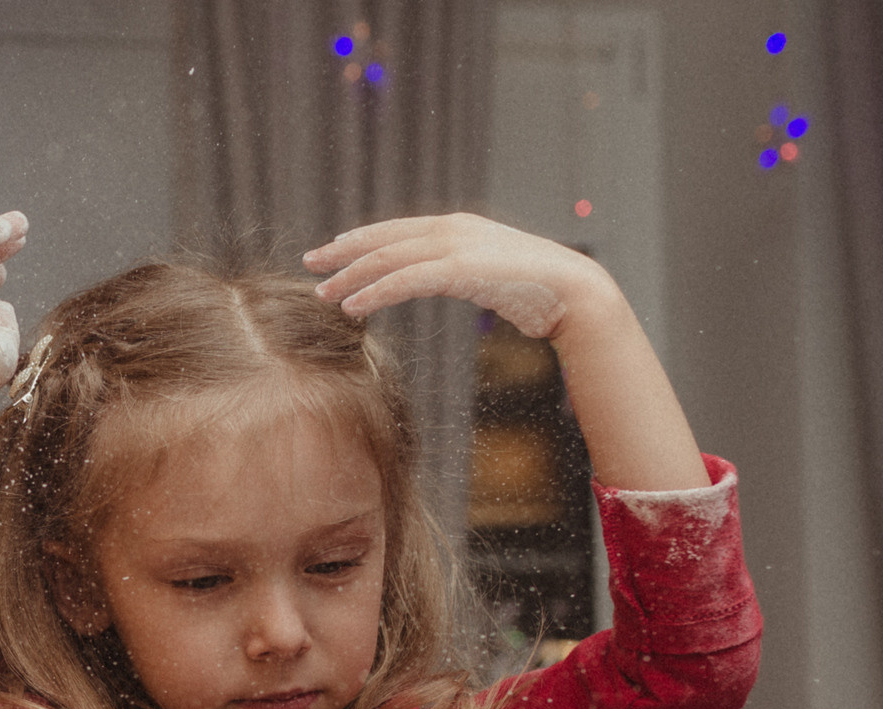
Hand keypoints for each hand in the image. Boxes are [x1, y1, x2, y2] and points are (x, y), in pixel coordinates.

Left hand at [304, 212, 615, 341]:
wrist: (572, 290)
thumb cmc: (534, 289)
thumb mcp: (487, 275)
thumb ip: (460, 272)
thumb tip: (445, 281)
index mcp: (457, 227)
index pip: (397, 230)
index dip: (361, 239)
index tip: (334, 249)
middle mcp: (452, 229)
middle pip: (383, 238)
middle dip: (343, 251)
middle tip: (311, 264)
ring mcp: (456, 247)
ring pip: (388, 259)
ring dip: (351, 276)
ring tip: (324, 293)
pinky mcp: (460, 270)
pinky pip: (405, 281)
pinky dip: (375, 293)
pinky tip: (353, 307)